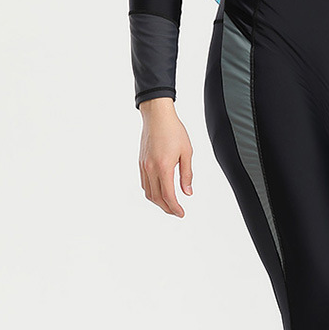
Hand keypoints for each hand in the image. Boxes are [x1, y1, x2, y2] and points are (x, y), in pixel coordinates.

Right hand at [138, 98, 193, 215]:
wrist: (157, 116)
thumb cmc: (173, 130)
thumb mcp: (187, 152)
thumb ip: (187, 174)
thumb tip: (187, 192)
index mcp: (164, 167)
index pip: (168, 195)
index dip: (175, 208)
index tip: (181, 213)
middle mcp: (151, 168)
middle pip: (157, 198)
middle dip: (167, 208)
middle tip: (176, 212)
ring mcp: (144, 166)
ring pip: (148, 192)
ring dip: (158, 202)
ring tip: (169, 204)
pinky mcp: (141, 162)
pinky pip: (144, 183)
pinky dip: (152, 192)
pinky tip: (160, 191)